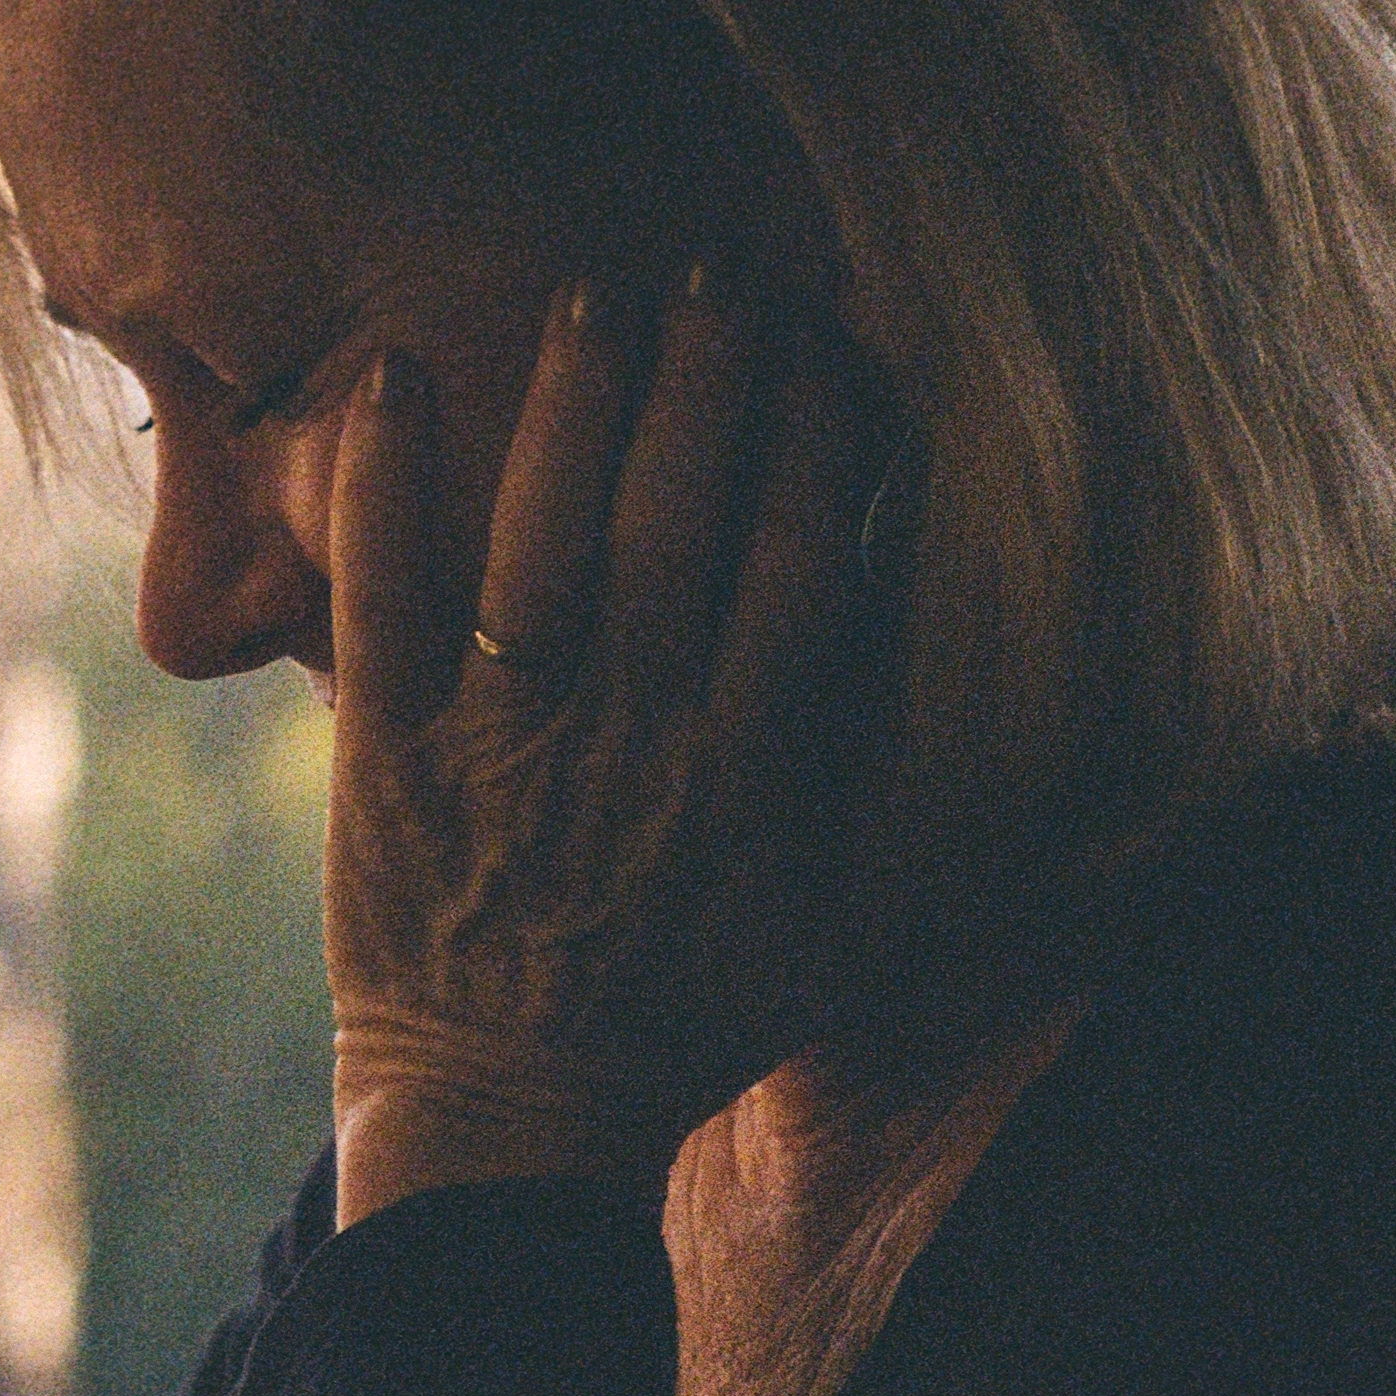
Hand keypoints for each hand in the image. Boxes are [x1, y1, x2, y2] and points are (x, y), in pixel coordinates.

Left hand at [320, 266, 883, 1221]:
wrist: (517, 1128)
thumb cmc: (688, 1027)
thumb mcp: (842, 935)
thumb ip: (905, 810)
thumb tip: (1012, 708)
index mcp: (752, 765)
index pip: (805, 561)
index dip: (818, 441)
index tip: (829, 343)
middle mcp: (636, 732)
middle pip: (680, 521)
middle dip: (705, 383)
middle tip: (716, 267)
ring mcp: (505, 739)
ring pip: (545, 539)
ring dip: (571, 405)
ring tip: (593, 291)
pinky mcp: (386, 755)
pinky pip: (383, 600)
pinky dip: (386, 488)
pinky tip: (389, 377)